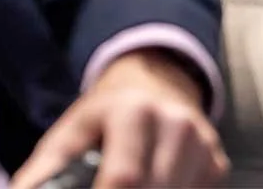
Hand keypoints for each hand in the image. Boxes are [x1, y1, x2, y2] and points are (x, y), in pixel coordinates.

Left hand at [11, 51, 227, 188]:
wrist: (155, 84)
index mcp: (133, 112)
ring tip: (129, 187)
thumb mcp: (68, 134)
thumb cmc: (102, 117)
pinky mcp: (218, 162)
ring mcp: (203, 143)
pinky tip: (155, 188)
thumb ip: (44, 173)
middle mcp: (176, 124)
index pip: (124, 177)